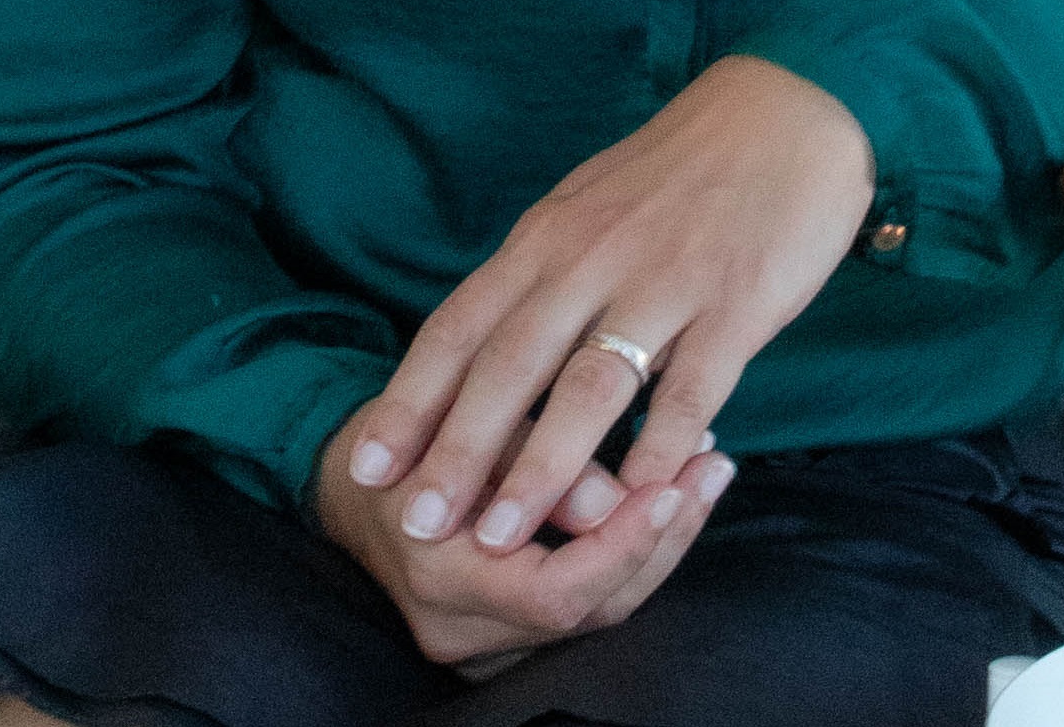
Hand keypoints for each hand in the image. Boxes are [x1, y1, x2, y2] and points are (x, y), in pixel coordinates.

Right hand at [312, 409, 731, 666]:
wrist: (349, 477)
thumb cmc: (405, 431)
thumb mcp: (462, 422)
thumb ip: (531, 456)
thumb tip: (612, 499)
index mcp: (440, 578)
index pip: (555, 594)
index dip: (621, 545)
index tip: (673, 484)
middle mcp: (461, 629)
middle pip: (592, 610)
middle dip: (662, 539)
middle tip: (714, 466)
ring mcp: (484, 641)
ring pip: (598, 610)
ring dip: (659, 541)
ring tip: (708, 469)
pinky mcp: (506, 630)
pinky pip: (584, 599)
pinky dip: (629, 548)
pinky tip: (669, 492)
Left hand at [334, 54, 874, 557]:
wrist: (787, 112)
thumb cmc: (678, 171)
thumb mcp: (587, 206)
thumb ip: (538, 276)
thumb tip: (477, 350)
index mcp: (549, 237)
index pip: (460, 327)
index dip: (410, 400)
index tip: (366, 466)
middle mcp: (594, 258)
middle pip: (510, 364)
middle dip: (457, 451)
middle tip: (418, 524)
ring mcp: (666, 280)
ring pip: (590, 384)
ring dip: (542, 466)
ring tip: (504, 534)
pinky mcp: (736, 301)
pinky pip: (692, 385)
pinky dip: (662, 443)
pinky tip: (639, 496)